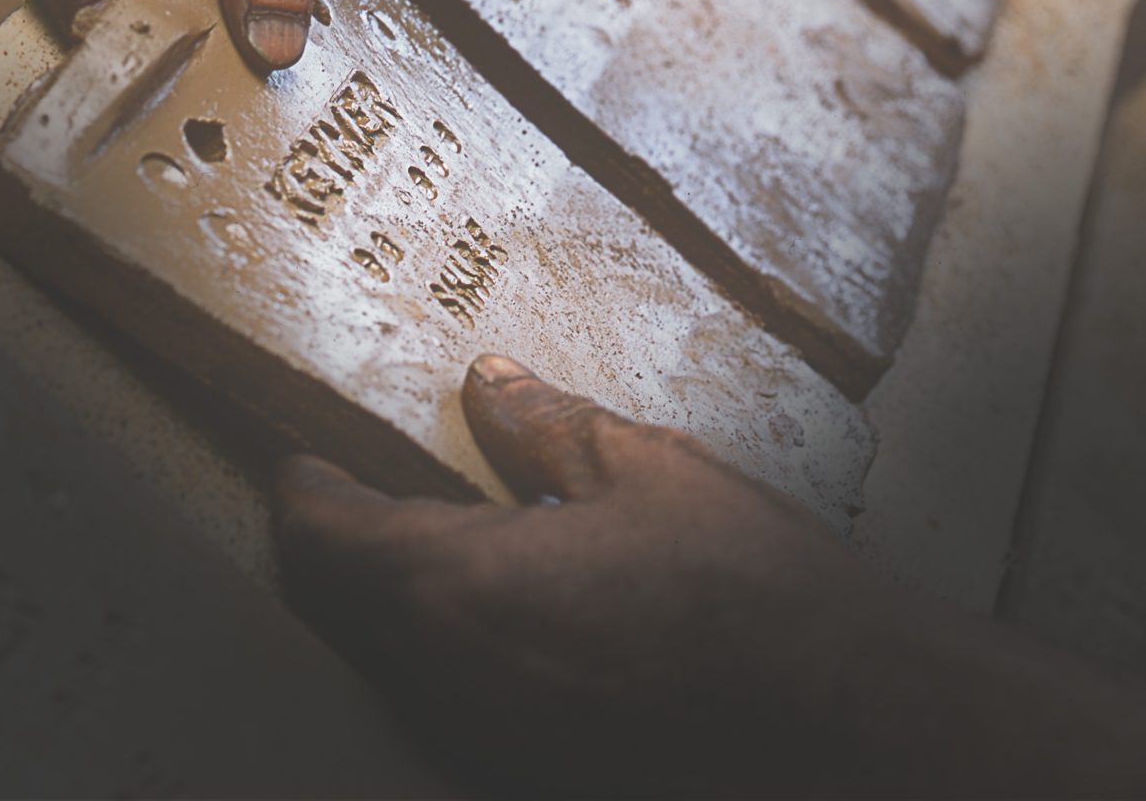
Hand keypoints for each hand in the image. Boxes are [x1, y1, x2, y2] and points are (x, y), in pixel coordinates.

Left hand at [275, 355, 901, 797]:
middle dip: (338, 540)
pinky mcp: (531, 764)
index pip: (326, 538)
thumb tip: (487, 381)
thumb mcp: (643, 469)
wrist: (845, 717)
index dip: (301, 490)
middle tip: (362, 482)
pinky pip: (449, 691)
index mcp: (461, 586)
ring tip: (431, 529)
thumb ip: (545, 423)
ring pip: (390, 652)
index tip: (300, 457)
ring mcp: (489, 733)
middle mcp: (451, 675)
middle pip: (342, 601)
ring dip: (389, 590)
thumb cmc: (746, 585)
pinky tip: (504, 599)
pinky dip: (443, 638)